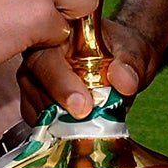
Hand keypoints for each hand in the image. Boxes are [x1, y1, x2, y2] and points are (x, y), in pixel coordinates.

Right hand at [18, 16, 160, 120]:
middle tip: (84, 122)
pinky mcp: (37, 101)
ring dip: (56, 122)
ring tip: (83, 130)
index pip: (47, 57)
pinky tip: (73, 134)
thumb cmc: (123, 49)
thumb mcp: (134, 51)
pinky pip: (37, 120)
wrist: (122, 62)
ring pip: (33, 104)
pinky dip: (53, 131)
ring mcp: (35, 78)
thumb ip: (130, 63)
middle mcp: (39, 54)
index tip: (84, 106)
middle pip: (33, 82)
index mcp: (57, 33)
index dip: (61, 83)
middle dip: (57, 107)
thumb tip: (124, 81)